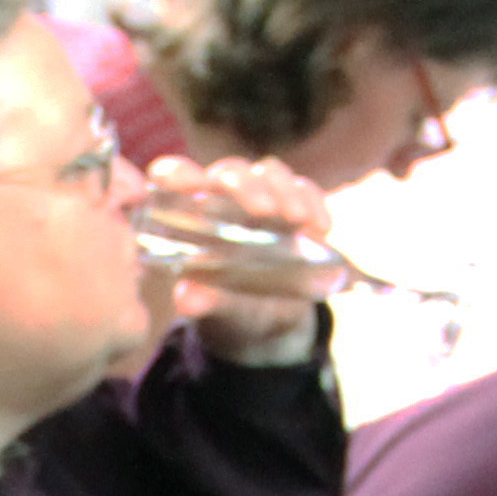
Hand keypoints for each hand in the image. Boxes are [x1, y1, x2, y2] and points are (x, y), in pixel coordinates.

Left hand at [143, 153, 336, 356]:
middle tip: (262, 211)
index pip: (176, 177)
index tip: (191, 184)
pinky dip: (314, 203)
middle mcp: (225, 199)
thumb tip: (188, 299)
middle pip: (230, 171)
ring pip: (269, 173)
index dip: (178, 173)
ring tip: (296, 220)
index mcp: (192, 218)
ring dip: (284, 190)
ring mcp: (263, 200)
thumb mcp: (217, 311)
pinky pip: (306, 191)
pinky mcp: (297, 207)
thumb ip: (203, 302)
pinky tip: (320, 229)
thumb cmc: (228, 310)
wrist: (269, 324)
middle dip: (245, 185)